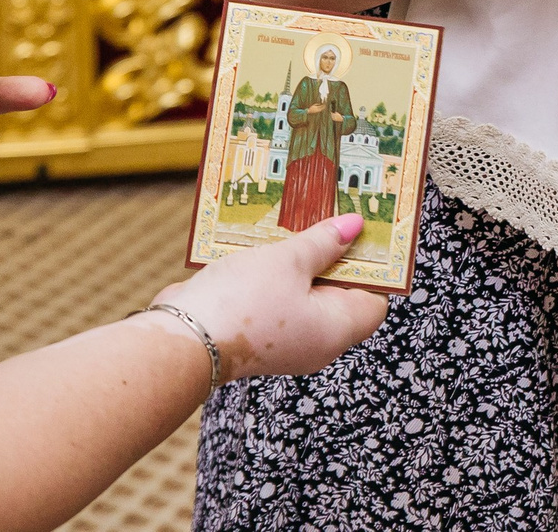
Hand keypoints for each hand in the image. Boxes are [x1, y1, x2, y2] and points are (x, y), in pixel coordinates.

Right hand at [152, 214, 387, 379]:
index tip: (365, 232)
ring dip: (300, 260)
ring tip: (297, 222)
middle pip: (338, 293)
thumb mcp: (288, 261)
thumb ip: (322, 243)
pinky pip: (276, 299)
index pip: (374, 299)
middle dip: (334, 254)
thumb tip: (354, 227)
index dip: (373, 266)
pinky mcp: (256, 333)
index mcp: (335, 330)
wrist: (182, 340)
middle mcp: (315, 341)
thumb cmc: (241, 304)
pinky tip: (266, 244)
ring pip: (304, 293)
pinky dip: (274, 273)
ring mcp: (284, 340)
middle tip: (331, 215)